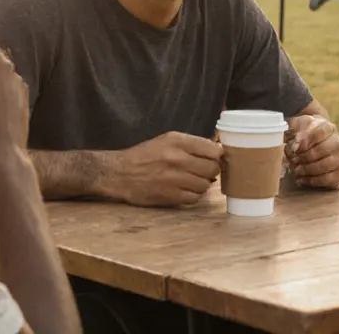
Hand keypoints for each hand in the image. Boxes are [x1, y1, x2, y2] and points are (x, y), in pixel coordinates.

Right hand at [109, 132, 223, 206]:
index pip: (213, 150)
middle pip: (213, 168)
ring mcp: (174, 179)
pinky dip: (194, 195)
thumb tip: (218, 150)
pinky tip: (186, 189)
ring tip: (193, 180)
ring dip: (203, 184)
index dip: (218, 155)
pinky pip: (195, 198)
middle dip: (212, 170)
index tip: (215, 158)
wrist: (120, 174)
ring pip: (206, 185)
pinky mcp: (170, 196)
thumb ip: (192, 144)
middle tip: (204, 170)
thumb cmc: (145, 155)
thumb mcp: (167, 140)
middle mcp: (178, 159)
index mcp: (178, 141)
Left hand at [285, 115, 338, 187]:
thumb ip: (294, 129)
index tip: (294, 148)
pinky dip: (314, 181)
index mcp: (328, 128)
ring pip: (327, 165)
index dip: (306, 140)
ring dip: (308, 170)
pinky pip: (330, 179)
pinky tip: (302, 180)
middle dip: (305, 157)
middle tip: (292, 160)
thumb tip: (296, 146)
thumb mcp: (296, 125)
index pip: (319, 132)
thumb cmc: (302, 134)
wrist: (311, 145)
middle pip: (323, 149)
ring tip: (296, 171)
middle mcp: (337, 143)